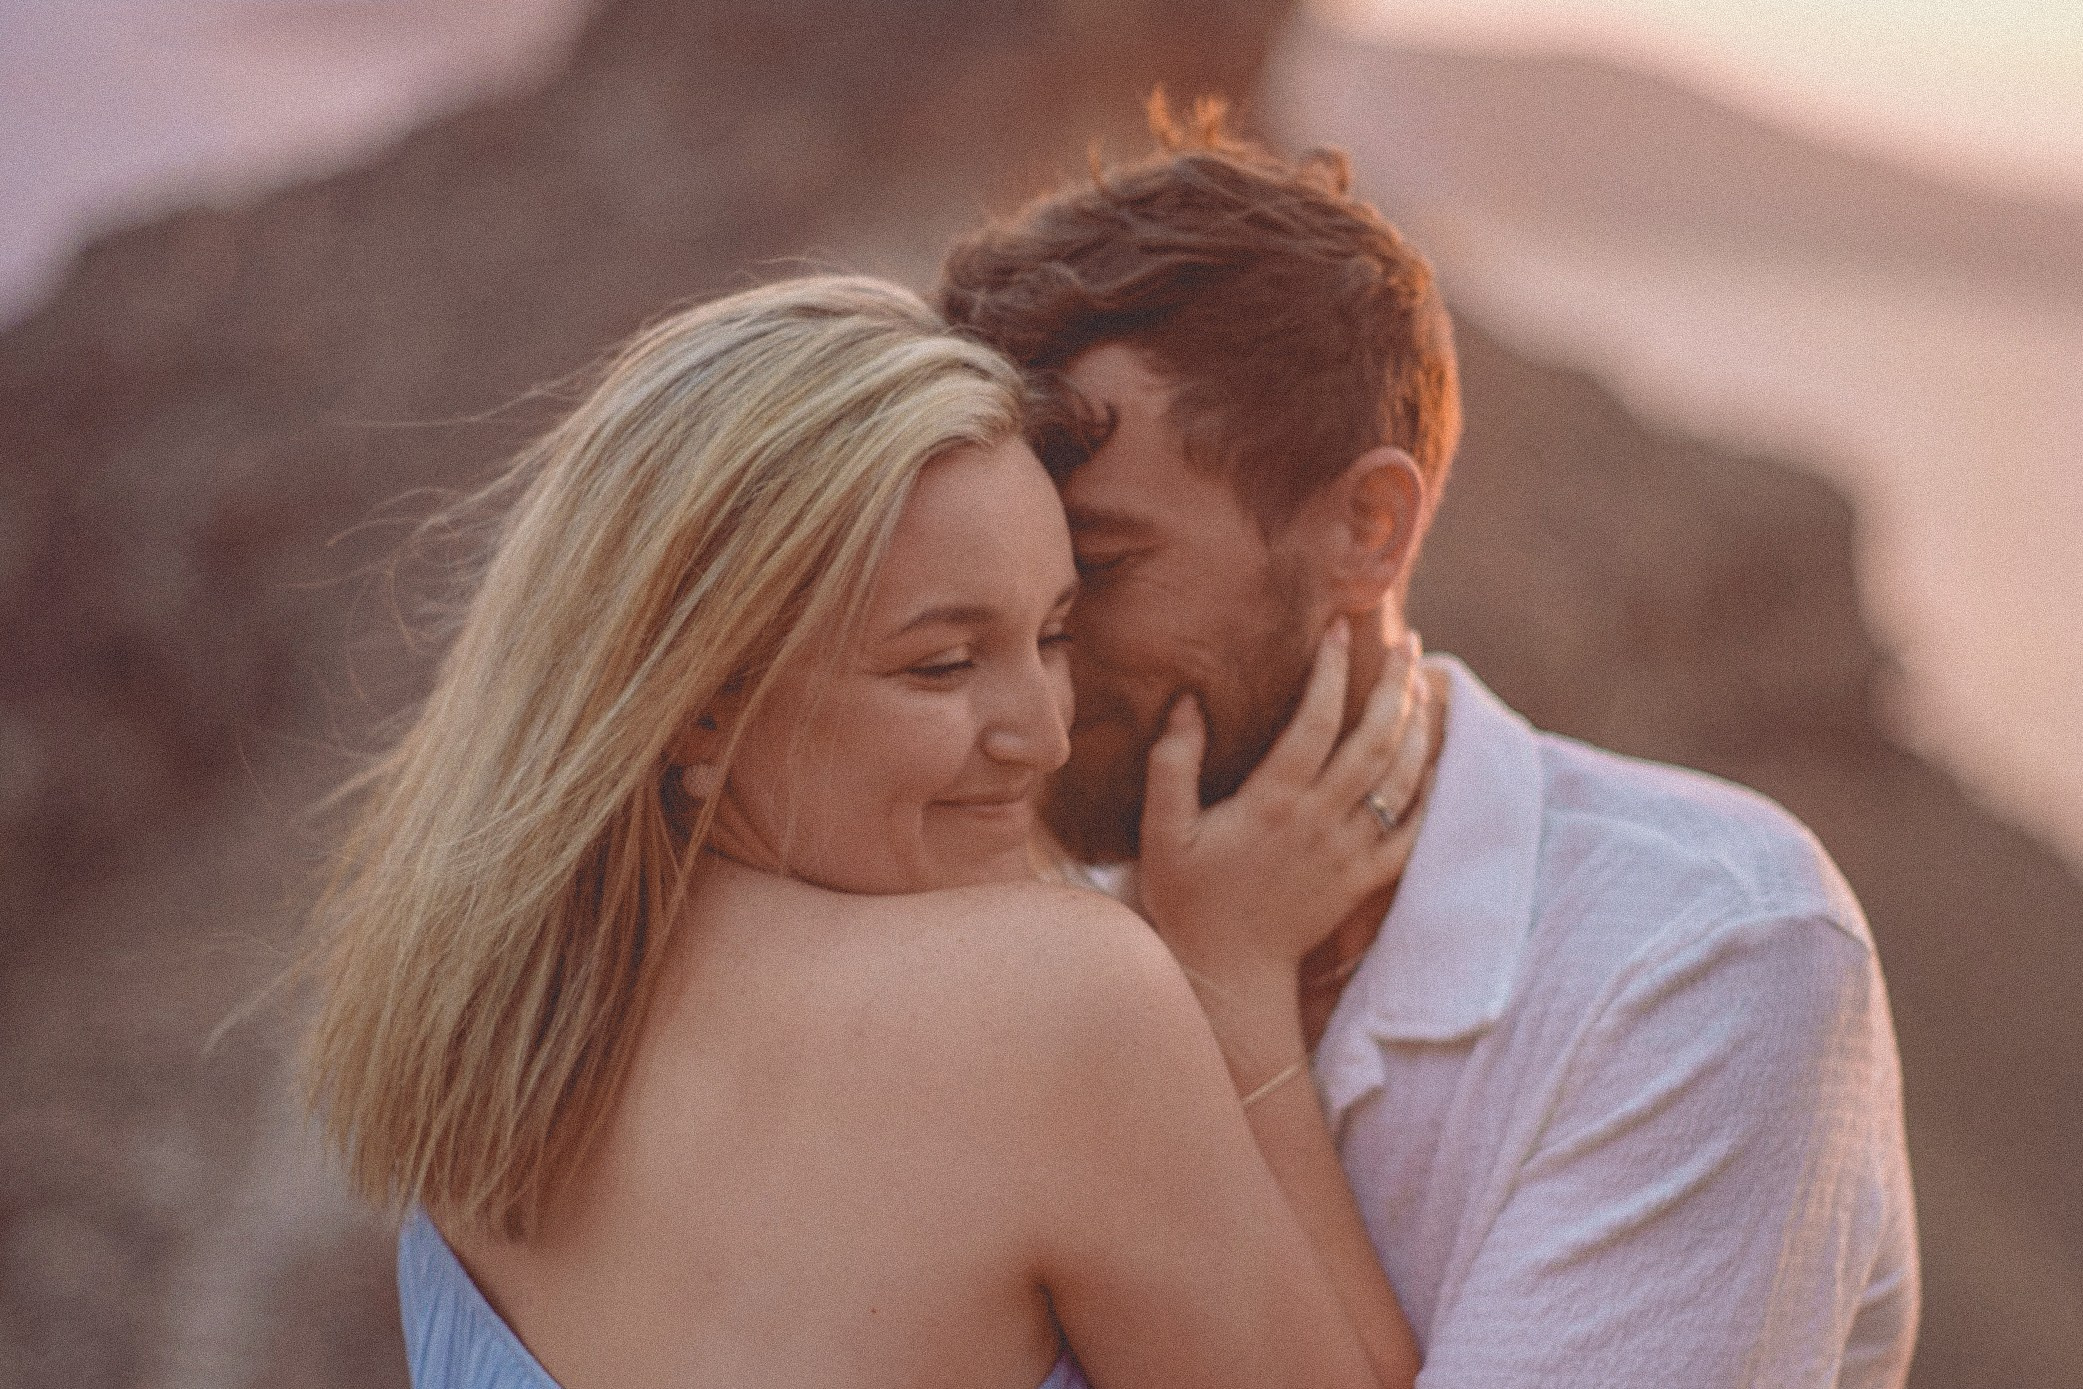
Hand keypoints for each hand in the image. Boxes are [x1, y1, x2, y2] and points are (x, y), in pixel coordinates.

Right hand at [1137, 619, 1431, 995]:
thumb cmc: (1188, 897)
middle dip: (1395, 685)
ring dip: (1419, 727)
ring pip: (1402, 779)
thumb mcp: (1163, 830)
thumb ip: (1173, 763)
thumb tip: (1187, 701)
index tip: (1338, 631)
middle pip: (1375, 742)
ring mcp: (1348, 851)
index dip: (1330, 673)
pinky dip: (1431, 791)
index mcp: (1272, 803)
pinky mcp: (1365, 878)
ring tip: (1424, 683)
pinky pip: (1413, 830)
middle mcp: (1320, 822)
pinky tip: (1437, 757)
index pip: (1314, 723)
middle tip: (1407, 640)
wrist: (1229, 972)